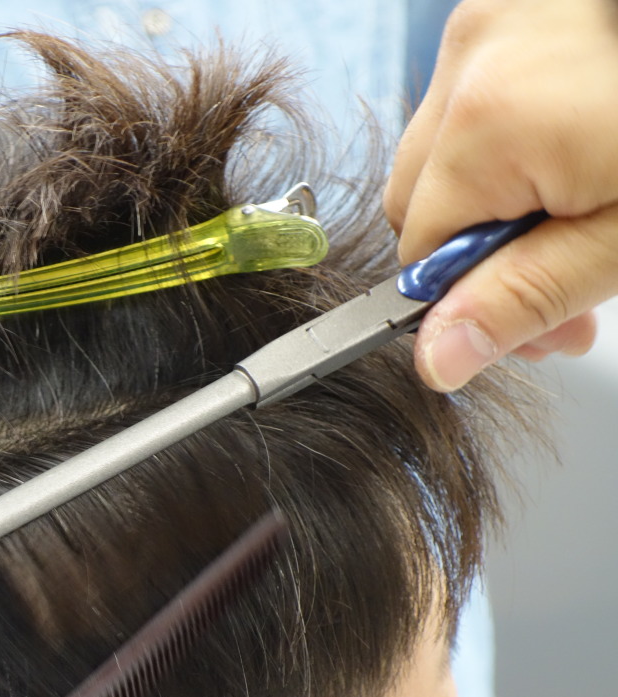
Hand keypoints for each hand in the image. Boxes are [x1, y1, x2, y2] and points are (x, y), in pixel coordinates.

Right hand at [384, 0, 617, 390]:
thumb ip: (527, 296)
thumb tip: (438, 356)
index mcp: (487, 122)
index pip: (419, 252)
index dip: (473, 296)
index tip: (540, 322)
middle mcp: (471, 56)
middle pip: (419, 200)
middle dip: (483, 249)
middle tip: (574, 276)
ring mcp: (490, 21)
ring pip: (442, 153)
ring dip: (495, 196)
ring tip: (583, 209)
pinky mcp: (512, 11)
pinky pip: (474, 105)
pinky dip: (512, 142)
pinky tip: (575, 154)